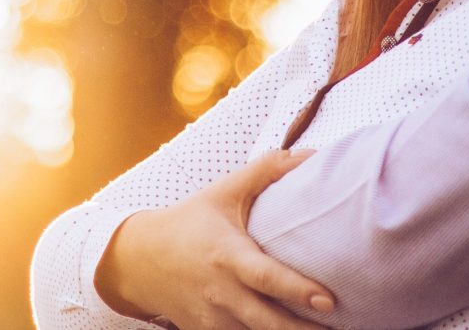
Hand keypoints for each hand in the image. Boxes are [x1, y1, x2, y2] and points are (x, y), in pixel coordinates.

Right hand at [95, 149, 335, 329]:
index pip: (265, 277)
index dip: (297, 290)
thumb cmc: (191, 220)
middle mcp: (220, 292)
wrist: (139, 259)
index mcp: (227, 255)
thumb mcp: (226, 190)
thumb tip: (312, 155)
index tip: (329, 300)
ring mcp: (212, 318)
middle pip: (266, 321)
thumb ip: (269, 170)